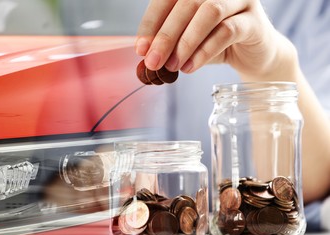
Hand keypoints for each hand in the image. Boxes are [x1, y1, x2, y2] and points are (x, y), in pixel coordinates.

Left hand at [136, 0, 296, 79]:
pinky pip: (227, 31)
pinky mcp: (254, 20)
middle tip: (153, 62)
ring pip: (207, 13)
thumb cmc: (218, 45)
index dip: (151, 24)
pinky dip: (205, 51)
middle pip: (186, 4)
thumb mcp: (189, 43)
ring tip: (173, 66)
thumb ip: (170, 45)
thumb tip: (146, 56)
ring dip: (185, 43)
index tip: (141, 48)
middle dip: (165, 36)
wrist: (254, 57)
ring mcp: (239, 0)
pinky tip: (191, 67)